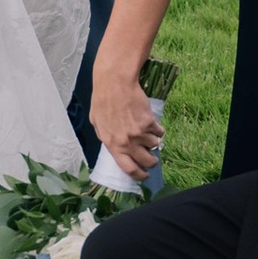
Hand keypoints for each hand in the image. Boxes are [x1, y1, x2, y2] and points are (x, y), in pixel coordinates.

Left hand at [89, 60, 161, 183]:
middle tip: (152, 159)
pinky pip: (159, 132)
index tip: (144, 175)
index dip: (139, 175)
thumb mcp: (98, 124)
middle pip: (147, 161)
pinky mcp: (150, 122)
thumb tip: (116, 148)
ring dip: (154, 142)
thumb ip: (107, 138)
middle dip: (151, 162)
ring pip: (155, 146)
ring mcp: (139, 132)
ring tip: (149, 134)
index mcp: (112, 145)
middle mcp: (127, 142)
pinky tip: (152, 123)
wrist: (114, 83)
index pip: (129, 169)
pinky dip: (158, 130)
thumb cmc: (103, 101)